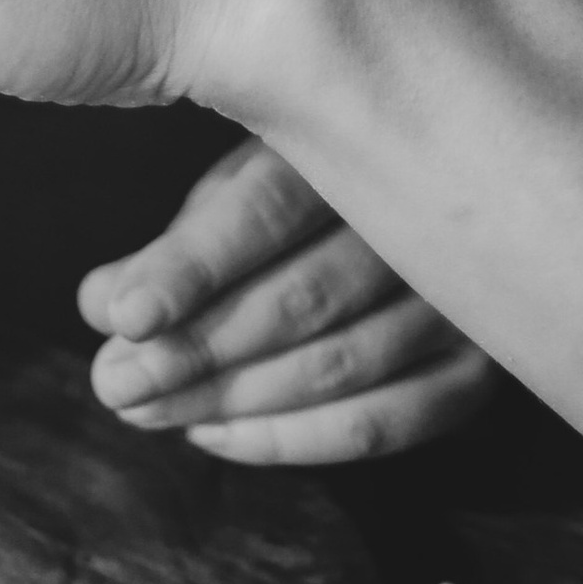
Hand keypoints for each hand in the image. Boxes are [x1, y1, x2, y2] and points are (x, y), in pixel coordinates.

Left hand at [79, 137, 496, 463]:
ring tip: (147, 411)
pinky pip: (387, 423)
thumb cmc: (307, 191)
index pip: (268, 208)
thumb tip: (106, 307)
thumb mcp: (236, 190)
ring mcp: (461, 292)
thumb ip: (173, 249)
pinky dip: (293, 441)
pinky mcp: (476, 362)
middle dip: (199, 352)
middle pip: (306, 298)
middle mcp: (420, 212)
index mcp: (350, 142)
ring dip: (232, 403)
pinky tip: (218, 436)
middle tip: (117, 384)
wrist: (427, 194)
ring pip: (343, 367)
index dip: (192, 266)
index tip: (124, 316)